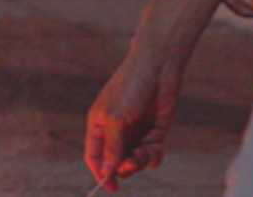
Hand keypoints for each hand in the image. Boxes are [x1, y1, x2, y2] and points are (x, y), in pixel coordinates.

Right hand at [85, 46, 185, 189]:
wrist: (158, 69)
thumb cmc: (130, 87)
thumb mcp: (116, 118)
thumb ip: (112, 147)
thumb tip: (107, 172)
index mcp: (99, 124)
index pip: (95, 156)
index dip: (100, 173)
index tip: (111, 187)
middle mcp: (116, 131)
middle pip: (116, 161)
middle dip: (123, 168)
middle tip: (131, 163)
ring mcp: (136, 133)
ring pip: (134, 161)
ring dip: (139, 163)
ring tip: (144, 155)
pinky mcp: (154, 132)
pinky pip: (151, 155)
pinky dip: (152, 159)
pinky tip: (153, 155)